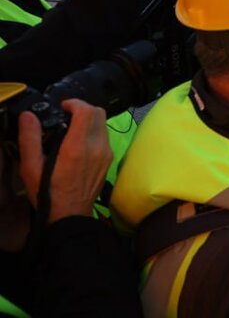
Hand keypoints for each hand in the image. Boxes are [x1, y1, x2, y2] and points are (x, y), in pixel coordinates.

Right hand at [18, 100, 111, 223]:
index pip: (86, 111)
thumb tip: (28, 116)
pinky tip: (78, 143)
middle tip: (66, 115)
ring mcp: (106, 153)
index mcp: (77, 147)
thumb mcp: (31, 168)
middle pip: (99, 113)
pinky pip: (105, 137)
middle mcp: (96, 147)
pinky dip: (94, 132)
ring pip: (103, 124)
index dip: (74, 103)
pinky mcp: (109, 160)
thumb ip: (30, 139)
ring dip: (89, 120)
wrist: (70, 216)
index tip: (62, 107)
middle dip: (83, 109)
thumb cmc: (48, 194)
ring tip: (70, 129)